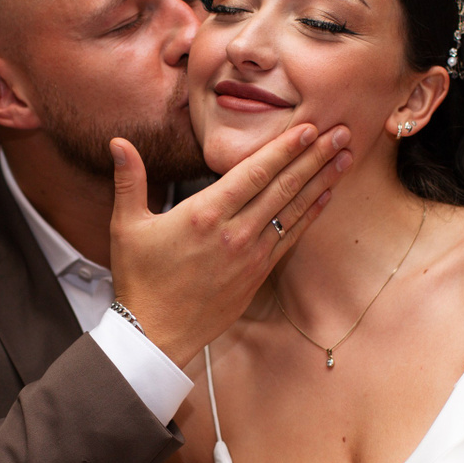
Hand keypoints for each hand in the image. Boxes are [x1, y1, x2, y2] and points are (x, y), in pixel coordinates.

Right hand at [110, 124, 353, 366]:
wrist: (155, 334)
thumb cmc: (140, 279)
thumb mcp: (127, 226)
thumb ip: (129, 179)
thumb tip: (118, 142)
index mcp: (204, 215)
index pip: (254, 173)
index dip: (284, 148)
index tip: (309, 127)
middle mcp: (234, 233)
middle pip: (283, 187)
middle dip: (315, 157)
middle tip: (342, 132)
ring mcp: (250, 255)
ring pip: (293, 210)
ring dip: (321, 181)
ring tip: (345, 157)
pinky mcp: (257, 274)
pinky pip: (291, 238)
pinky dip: (310, 215)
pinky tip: (325, 196)